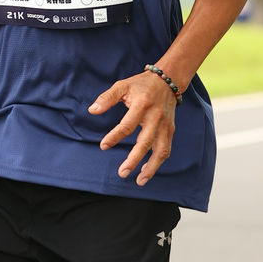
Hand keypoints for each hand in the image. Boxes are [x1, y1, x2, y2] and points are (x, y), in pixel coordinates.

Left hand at [88, 70, 176, 185]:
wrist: (167, 81)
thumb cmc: (140, 85)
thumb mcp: (122, 86)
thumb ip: (107, 98)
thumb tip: (92, 110)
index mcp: (142, 105)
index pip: (127, 126)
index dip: (114, 137)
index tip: (103, 146)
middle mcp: (156, 117)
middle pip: (145, 142)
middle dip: (134, 160)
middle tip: (122, 173)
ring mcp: (165, 125)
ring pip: (160, 151)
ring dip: (151, 168)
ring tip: (139, 181)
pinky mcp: (170, 130)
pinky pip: (165, 149)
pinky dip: (157, 162)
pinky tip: (146, 171)